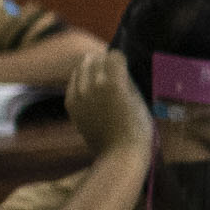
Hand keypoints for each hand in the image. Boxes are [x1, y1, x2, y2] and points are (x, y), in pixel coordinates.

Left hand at [62, 43, 151, 159]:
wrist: (118, 154)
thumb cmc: (137, 128)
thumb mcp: (138, 99)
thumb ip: (126, 80)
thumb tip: (118, 68)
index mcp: (113, 82)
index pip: (114, 55)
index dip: (121, 61)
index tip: (125, 68)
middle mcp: (92, 84)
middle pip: (94, 58)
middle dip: (104, 61)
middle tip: (112, 72)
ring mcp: (78, 94)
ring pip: (80, 68)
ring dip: (91, 69)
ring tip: (100, 79)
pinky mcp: (71, 104)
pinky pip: (73, 83)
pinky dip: (81, 82)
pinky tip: (91, 91)